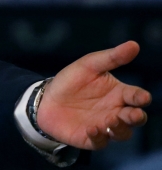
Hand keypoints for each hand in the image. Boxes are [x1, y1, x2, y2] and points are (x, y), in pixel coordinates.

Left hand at [37, 41, 151, 149]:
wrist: (45, 99)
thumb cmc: (71, 81)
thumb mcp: (89, 65)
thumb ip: (112, 57)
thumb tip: (134, 44)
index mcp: (120, 93)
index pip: (136, 96)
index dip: (140, 97)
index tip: (141, 97)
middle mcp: (116, 111)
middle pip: (135, 118)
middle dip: (136, 117)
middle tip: (132, 114)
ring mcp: (105, 126)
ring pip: (122, 133)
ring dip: (119, 128)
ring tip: (110, 120)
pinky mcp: (91, 138)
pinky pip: (100, 142)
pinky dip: (99, 137)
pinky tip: (92, 129)